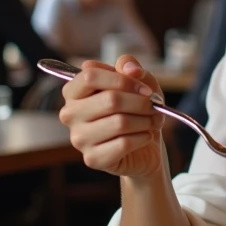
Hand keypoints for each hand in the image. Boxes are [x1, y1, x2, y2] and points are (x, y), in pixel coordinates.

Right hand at [59, 55, 166, 179]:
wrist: (144, 148)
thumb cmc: (136, 111)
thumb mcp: (138, 82)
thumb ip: (130, 67)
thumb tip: (130, 68)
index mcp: (74, 91)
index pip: (90, 75)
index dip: (123, 79)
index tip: (146, 89)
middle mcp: (70, 114)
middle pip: (110, 99)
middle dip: (141, 103)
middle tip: (155, 107)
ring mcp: (78, 138)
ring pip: (120, 122)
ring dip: (145, 121)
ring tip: (154, 121)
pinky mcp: (92, 159)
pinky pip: (124, 143)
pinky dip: (143, 137)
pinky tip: (146, 136)